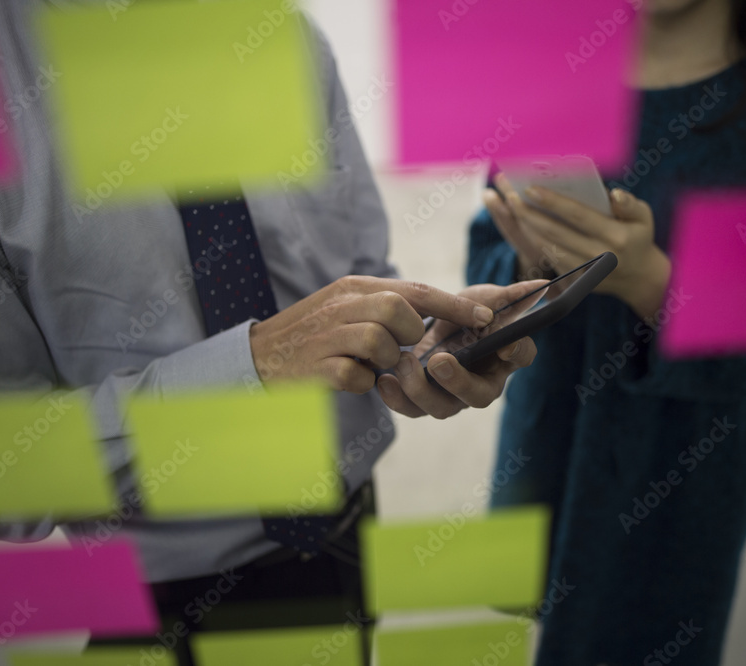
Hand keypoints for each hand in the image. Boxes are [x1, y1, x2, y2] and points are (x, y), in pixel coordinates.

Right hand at [249, 275, 495, 392]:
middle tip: (398, 348)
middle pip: (397, 309)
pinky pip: (358, 376)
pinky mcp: (317, 367)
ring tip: (369, 364)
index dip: (453, 304)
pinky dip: (362, 383)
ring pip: (380, 342)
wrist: (259, 356)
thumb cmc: (313, 333)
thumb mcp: (345, 306)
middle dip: (409, 334)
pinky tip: (351, 378)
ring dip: (384, 361)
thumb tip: (430, 315)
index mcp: (354, 288)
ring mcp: (328, 335)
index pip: (414, 289)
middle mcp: (341, 305)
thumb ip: (383, 306)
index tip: (485, 317)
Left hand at [374, 282, 540, 418]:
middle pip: (478, 396)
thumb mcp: (483, 298)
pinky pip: (412, 409)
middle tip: (438, 361)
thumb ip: (506, 296)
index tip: (506, 345)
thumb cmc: (466, 312)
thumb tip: (541, 284)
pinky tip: (383, 380)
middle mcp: (483, 382)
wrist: (431, 322)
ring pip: (442, 407)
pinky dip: (396, 399)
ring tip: (402, 363)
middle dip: (458, 382)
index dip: (517, 352)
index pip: (521, 355)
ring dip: (420, 390)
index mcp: (505, 355)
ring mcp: (452, 395)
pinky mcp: (424, 399)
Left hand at [484, 174, 670, 319]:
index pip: (578, 216)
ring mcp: (584, 271)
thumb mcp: (644, 217)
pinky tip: (521, 224)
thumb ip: (630, 204)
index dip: (553, 202)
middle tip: (510, 194)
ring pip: (546, 246)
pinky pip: (547, 257)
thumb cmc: (638, 237)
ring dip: (525, 227)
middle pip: (555, 232)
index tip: (530, 189)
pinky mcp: (574, 279)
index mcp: (615, 237)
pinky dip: (532, 240)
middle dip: (530, 213)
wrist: (638, 278)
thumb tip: (614, 195)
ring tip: (510, 205)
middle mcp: (598, 256)